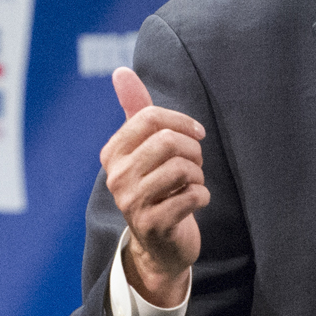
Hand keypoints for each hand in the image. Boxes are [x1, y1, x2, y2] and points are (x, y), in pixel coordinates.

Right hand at [101, 67, 208, 306]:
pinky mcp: (152, 224)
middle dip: (193, 150)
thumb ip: (135, 109)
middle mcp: (116, 177)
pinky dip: (202, 196)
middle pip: (168, 141)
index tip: (196, 134)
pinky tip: (193, 202)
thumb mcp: (144, 147)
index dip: (182, 122)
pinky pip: (193, 195)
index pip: (149, 118)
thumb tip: (121, 71)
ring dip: (198, 175)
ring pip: (182, 168)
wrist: (159, 244)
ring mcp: (131, 203)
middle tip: (195, 164)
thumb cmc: (156, 187)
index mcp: (112, 153)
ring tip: (192, 184)